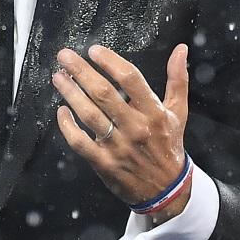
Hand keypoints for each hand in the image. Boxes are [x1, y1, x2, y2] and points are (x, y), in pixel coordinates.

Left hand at [53, 44, 190, 221]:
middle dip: (81, 71)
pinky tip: (61, 112)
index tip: (94, 50)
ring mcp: (118, 146)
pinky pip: (79, 142)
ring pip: (89, 115)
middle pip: (104, 93)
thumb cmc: (169, 146)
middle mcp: (135, 127)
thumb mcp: (178, 112)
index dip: (110, 62)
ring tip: (58, 78)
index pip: (130, 79)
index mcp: (154, 112)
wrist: (167, 189)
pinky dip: (67, 126)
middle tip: (65, 57)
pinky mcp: (103, 163)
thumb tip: (180, 49)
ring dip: (70, 93)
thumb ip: (178, 79)